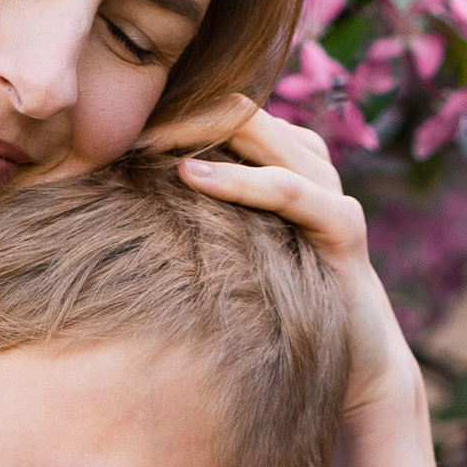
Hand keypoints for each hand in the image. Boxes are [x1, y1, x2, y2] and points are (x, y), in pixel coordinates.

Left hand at [147, 90, 418, 420]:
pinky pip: (287, 188)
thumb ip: (196, 217)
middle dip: (180, 111)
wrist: (356, 357)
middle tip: (119, 117)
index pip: (224, 109)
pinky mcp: (344, 225)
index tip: (110, 118)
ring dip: (202, 132)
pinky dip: (240, 179)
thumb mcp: (231, 251)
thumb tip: (121, 201)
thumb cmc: (279, 305)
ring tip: (144, 136)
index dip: (173, 108)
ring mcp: (329, 189)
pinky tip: (191, 176)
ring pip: (263, 136)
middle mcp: (308, 163)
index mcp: (282, 159)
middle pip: (240, 111)